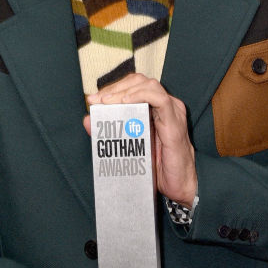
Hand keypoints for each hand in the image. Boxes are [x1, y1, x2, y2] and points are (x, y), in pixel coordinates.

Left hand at [85, 73, 197, 207]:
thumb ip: (110, 131)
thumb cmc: (158, 167)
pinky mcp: (175, 121)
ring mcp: (172, 111)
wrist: (180, 185)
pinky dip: (140, 95)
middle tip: (97, 100)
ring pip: (149, 85)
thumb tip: (88, 120)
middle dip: (115, 87)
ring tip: (107, 101)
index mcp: (155, 108)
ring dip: (124, 91)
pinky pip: (160, 99)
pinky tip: (125, 102)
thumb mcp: (129, 147)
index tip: (93, 100)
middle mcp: (166, 105)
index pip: (134, 86)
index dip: (113, 88)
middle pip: (140, 81)